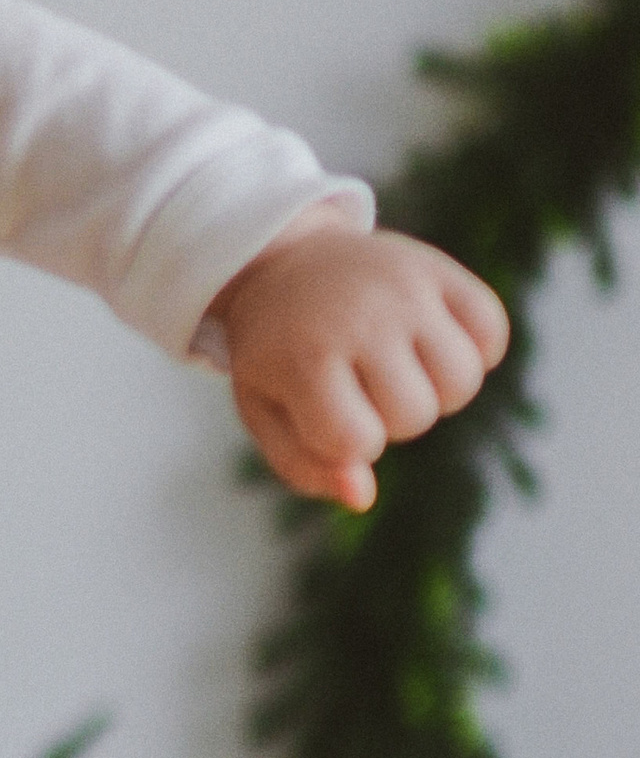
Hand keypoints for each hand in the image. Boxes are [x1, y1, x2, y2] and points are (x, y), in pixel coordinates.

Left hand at [209, 210, 508, 511]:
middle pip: (415, 416)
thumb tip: (362, 496)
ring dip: (435, 391)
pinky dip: (475, 350)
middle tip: (359, 383)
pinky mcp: (441, 269)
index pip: (359, 442)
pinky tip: (433, 342)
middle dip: (389, 418)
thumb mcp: (266, 410)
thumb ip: (304, 465)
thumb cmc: (277, 351)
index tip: (325, 411)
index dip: (349, 442)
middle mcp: (361, 317)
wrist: (286, 260)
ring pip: (462, 382)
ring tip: (399, 367)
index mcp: (306, 356)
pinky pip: (492, 333)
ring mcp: (406, 289)